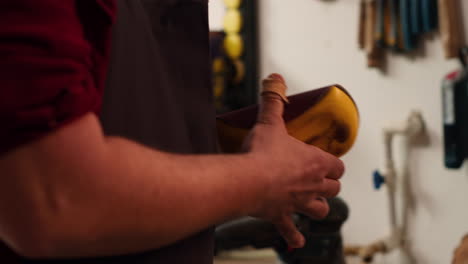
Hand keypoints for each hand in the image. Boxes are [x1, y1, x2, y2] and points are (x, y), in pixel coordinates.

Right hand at [244, 74, 344, 247]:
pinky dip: (294, 235)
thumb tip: (275, 78)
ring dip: (318, 208)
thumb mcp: (270, 122)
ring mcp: (298, 203)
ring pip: (320, 210)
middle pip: (333, 189)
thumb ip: (274, 100)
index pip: (336, 165)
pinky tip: (296, 240)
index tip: (327, 162)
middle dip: (329, 185)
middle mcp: (312, 185)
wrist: (247, 180)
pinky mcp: (281, 215)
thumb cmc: (262, 152)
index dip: (334, 164)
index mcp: (314, 162)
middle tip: (320, 182)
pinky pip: (292, 229)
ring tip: (312, 206)